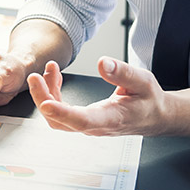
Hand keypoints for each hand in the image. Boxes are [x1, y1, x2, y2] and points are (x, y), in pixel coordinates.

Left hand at [28, 57, 167, 136]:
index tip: (45, 104)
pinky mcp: (82, 120)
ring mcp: (87, 125)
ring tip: (50, 69)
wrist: (154, 116)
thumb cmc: (149, 100)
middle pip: (60, 122)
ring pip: (56, 117)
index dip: (62, 113)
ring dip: (46, 94)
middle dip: (43, 99)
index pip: (82, 121)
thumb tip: (102, 63)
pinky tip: (55, 77)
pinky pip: (60, 111)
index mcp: (111, 118)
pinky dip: (53, 94)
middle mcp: (95, 126)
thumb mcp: (142, 81)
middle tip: (35, 77)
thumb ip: (122, 72)